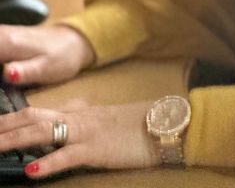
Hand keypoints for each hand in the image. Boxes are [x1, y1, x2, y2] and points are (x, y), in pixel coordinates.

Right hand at [0, 24, 94, 85]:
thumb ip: (26, 71)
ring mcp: (0, 34)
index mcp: (8, 42)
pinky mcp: (2, 39)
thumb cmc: (62, 56)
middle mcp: (1, 34)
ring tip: (2, 82)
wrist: (73, 42)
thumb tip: (8, 73)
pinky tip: (0, 74)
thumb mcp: (47, 68)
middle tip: (1, 84)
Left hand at [0, 101, 159, 177]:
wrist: (166, 123)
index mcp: (79, 114)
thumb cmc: (137, 126)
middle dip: (4, 128)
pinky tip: (31, 172)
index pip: (36, 113)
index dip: (9, 120)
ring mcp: (87, 133)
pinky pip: (69, 155)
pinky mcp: (98, 149)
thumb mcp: (106, 122)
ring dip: (15, 141)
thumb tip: (64, 122)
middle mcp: (79, 119)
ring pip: (44, 134)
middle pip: (33, 120)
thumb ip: (83, 122)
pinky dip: (49, 163)